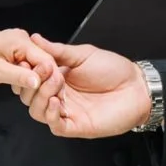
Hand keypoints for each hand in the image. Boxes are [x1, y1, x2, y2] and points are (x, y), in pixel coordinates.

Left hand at [0, 28, 52, 94]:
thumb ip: (20, 76)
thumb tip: (39, 82)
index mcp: (21, 40)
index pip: (46, 59)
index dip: (49, 77)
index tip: (47, 92)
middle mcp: (22, 39)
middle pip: (42, 61)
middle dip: (40, 78)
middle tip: (33, 92)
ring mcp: (17, 44)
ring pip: (35, 64)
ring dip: (31, 77)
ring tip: (21, 88)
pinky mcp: (11, 50)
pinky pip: (26, 63)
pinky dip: (24, 74)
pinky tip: (17, 82)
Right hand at [17, 36, 150, 137]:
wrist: (137, 87)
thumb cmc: (114, 70)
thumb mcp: (83, 54)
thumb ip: (58, 50)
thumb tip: (35, 39)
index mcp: (58, 78)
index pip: (32, 78)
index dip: (27, 70)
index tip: (30, 60)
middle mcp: (59, 96)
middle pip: (30, 96)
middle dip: (34, 83)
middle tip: (46, 72)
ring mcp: (67, 112)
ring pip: (38, 112)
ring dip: (41, 97)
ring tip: (55, 85)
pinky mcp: (76, 126)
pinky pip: (55, 126)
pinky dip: (51, 115)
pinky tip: (56, 102)